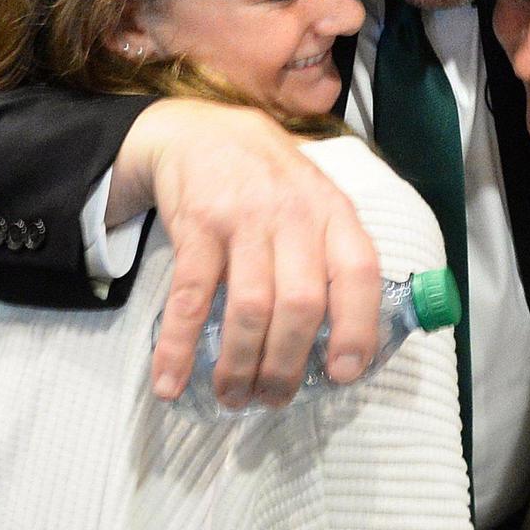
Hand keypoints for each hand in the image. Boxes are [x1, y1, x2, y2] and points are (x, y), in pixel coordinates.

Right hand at [111, 100, 381, 408]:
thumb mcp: (318, 202)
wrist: (203, 130)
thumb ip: (337, 257)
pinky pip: (189, 297)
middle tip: (272, 398)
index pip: (358, 272)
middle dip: (286, 365)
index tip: (343, 374)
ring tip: (233, 397)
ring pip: (250, 307)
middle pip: (301, 303)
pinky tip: (170, 381)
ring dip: (240, 365)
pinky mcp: (197, 224)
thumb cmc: (272, 182)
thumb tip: (355, 342)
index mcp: (334, 212)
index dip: (356, 327)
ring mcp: (244, 218)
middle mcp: (294, 214)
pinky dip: (178, 347)